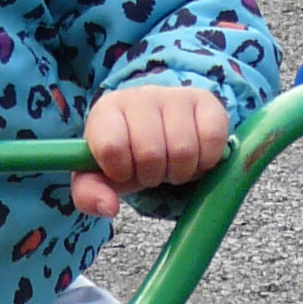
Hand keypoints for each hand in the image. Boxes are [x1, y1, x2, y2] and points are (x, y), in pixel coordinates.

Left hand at [73, 81, 233, 216]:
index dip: (121, 171)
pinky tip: (195, 157)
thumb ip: (90, 194)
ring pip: (184, 150)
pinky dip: (206, 161)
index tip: (123, 171)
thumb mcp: (100, 176)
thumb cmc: (126, 155)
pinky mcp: (206, 101)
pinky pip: (212, 139)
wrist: (157, 130)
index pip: (112, 147)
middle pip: (151, 154)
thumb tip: (109, 208)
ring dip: (179, 172)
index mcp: (107, 112)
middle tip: (152, 170)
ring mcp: (175, 96)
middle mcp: (141, 96)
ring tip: (172, 164)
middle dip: (152, 175)